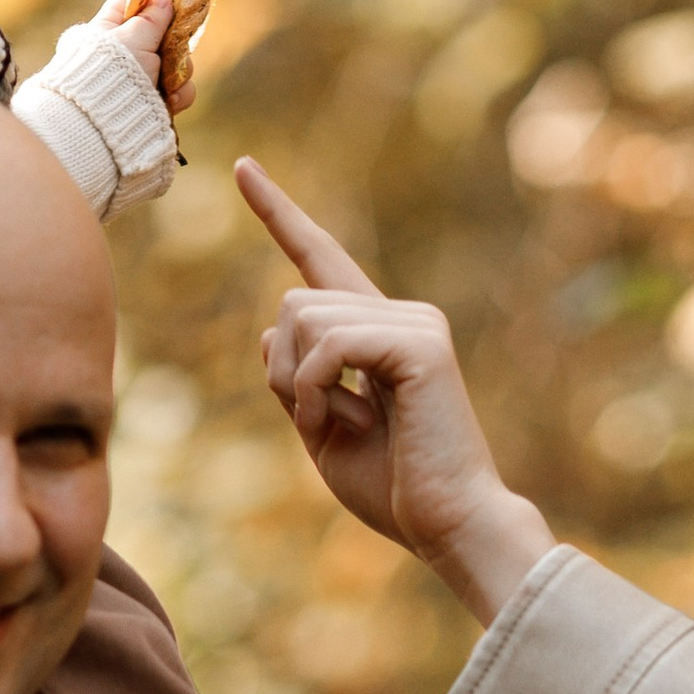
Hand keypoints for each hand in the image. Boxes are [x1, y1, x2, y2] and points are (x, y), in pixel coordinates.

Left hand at [98, 0, 194, 117]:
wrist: (102, 129)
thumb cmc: (111, 76)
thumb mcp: (133, 40)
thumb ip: (151, 18)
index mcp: (104, 33)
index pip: (128, 5)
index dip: (150, 0)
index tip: (169, 0)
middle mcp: (120, 56)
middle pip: (159, 36)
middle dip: (172, 44)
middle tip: (174, 47)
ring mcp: (137, 81)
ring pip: (173, 65)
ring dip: (179, 73)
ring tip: (170, 85)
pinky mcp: (151, 105)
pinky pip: (176, 92)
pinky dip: (179, 96)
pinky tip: (172, 102)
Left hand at [234, 157, 552, 622]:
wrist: (450, 525)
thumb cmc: (395, 490)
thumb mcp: (322, 431)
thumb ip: (296, 380)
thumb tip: (270, 331)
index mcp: (378, 333)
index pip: (321, 258)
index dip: (279, 214)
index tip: (243, 168)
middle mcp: (401, 315)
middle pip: (293, 300)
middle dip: (282, 367)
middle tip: (315, 424)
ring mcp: (415, 323)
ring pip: (302, 314)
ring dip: (297, 383)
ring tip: (333, 427)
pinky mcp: (420, 343)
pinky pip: (329, 341)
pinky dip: (314, 387)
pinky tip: (337, 421)